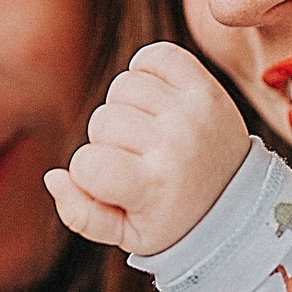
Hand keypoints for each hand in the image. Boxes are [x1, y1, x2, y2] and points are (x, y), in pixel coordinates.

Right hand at [45, 42, 248, 256]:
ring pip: (123, 86)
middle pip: (102, 121)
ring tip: (146, 132)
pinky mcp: (206, 87)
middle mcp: (174, 145)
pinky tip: (153, 98)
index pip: (87, 164)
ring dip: (125, 107)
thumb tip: (54, 177)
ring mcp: (191, 112)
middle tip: (135, 160)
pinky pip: (156, 55)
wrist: (238, 202)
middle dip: (107, 142)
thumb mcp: (129, 236)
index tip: (113, 185)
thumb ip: (81, 214)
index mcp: (153, 187)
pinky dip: (146, 69)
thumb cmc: (173, 219)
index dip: (87, 174)